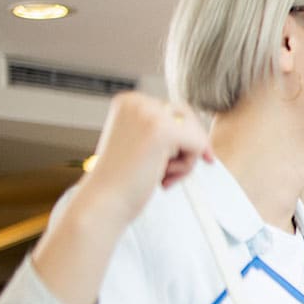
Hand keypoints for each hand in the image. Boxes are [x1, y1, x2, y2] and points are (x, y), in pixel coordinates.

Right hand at [83, 91, 212, 225]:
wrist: (102, 202)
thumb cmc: (121, 180)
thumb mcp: (138, 142)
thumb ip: (162, 130)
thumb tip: (201, 134)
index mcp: (129, 101)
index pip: (176, 111)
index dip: (180, 139)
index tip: (165, 161)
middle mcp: (138, 102)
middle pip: (189, 119)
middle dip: (185, 148)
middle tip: (165, 171)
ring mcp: (150, 114)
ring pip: (196, 134)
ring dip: (184, 160)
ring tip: (158, 174)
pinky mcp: (163, 131)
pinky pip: (199, 145)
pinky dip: (187, 167)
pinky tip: (162, 177)